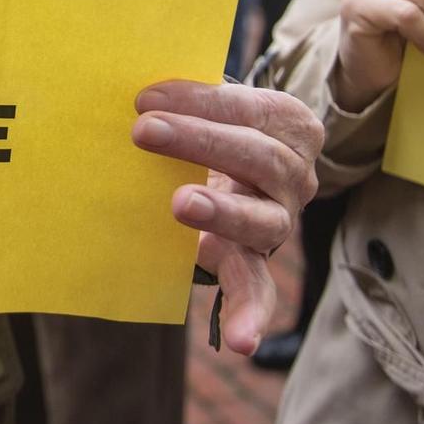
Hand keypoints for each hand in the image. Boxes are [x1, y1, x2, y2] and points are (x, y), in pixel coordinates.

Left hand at [131, 80, 321, 355]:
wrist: (222, 162)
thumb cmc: (204, 120)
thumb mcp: (202, 100)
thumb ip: (180, 94)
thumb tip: (128, 81)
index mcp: (287, 123)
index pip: (251, 108)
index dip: (201, 101)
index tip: (145, 98)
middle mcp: (294, 175)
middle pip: (259, 158)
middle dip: (200, 142)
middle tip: (142, 131)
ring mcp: (278, 222)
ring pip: (263, 221)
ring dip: (223, 213)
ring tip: (181, 204)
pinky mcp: (253, 262)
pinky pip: (258, 291)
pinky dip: (250, 315)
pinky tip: (239, 341)